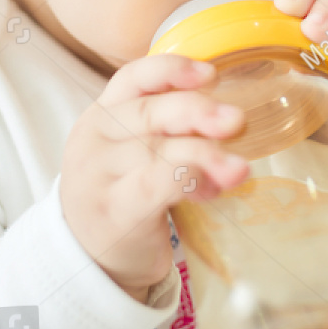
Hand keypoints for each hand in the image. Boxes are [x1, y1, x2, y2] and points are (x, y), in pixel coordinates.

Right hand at [60, 55, 249, 301]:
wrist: (89, 258)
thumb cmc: (123, 196)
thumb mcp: (135, 154)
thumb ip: (171, 132)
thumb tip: (232, 121)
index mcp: (102, 115)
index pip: (132, 78)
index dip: (171, 70)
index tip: (210, 73)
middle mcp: (95, 139)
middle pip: (148, 113)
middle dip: (197, 112)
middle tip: (237, 122)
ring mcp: (99, 175)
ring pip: (156, 150)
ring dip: (205, 155)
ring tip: (238, 169)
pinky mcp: (112, 211)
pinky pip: (152, 184)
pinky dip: (186, 178)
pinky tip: (211, 187)